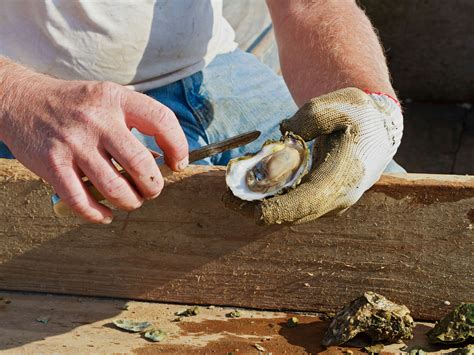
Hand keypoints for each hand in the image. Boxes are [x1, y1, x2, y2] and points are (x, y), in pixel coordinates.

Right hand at [0, 70, 187, 222]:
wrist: (21, 101)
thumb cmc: (75, 105)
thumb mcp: (108, 99)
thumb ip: (134, 122)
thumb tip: (164, 160)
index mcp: (116, 99)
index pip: (162, 120)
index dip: (178, 146)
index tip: (177, 163)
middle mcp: (97, 120)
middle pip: (141, 165)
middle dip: (154, 186)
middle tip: (152, 190)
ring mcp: (74, 143)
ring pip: (115, 188)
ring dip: (130, 202)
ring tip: (131, 201)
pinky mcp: (53, 165)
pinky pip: (82, 201)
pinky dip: (99, 215)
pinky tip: (106, 214)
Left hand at [224, 87, 402, 223]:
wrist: (377, 130)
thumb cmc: (357, 115)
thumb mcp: (338, 103)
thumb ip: (310, 117)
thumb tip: (283, 134)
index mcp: (341, 178)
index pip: (304, 203)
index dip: (274, 209)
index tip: (246, 207)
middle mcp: (336, 198)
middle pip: (291, 214)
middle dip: (256, 209)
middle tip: (225, 196)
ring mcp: (330, 203)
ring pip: (290, 214)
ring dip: (260, 206)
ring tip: (231, 193)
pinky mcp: (322, 201)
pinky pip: (294, 207)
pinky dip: (271, 201)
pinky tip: (250, 190)